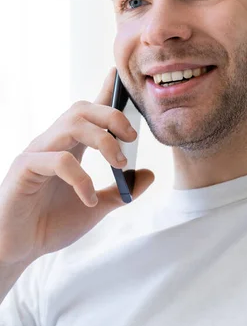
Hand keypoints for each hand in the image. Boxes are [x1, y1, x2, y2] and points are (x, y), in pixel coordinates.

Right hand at [0, 67, 153, 267]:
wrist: (18, 251)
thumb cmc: (49, 225)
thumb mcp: (95, 208)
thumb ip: (120, 191)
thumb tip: (149, 174)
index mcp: (69, 147)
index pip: (88, 113)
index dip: (104, 91)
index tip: (118, 75)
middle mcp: (52, 144)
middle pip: (82, 109)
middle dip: (112, 116)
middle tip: (132, 137)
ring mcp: (37, 153)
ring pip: (72, 124)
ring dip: (103, 140)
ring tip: (119, 164)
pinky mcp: (25, 168)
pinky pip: (59, 160)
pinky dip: (81, 178)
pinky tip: (89, 199)